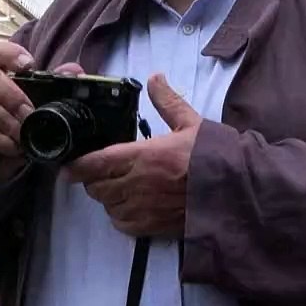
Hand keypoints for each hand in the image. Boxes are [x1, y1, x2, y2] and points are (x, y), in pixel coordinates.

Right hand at [0, 41, 79, 184]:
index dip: (9, 54)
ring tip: (25, 134)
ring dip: (9, 121)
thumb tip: (74, 70)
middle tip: (30, 112)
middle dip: (13, 95)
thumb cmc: (18, 123)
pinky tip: (16, 147)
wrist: (0, 161)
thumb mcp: (38, 104)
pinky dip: (2, 142)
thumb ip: (55, 84)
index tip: (29, 65)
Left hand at [65, 74, 201, 237]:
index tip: (68, 166)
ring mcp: (144, 209)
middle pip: (97, 187)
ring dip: (107, 197)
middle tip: (100, 171)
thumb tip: (155, 78)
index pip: (96, 163)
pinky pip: (122, 224)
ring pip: (108, 206)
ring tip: (117, 187)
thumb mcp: (191, 123)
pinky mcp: (153, 227)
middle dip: (94, 180)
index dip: (77, 166)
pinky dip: (120, 215)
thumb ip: (167, 102)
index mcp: (143, 156)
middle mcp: (138, 184)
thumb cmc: (214, 156)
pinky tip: (130, 205)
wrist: (237, 192)